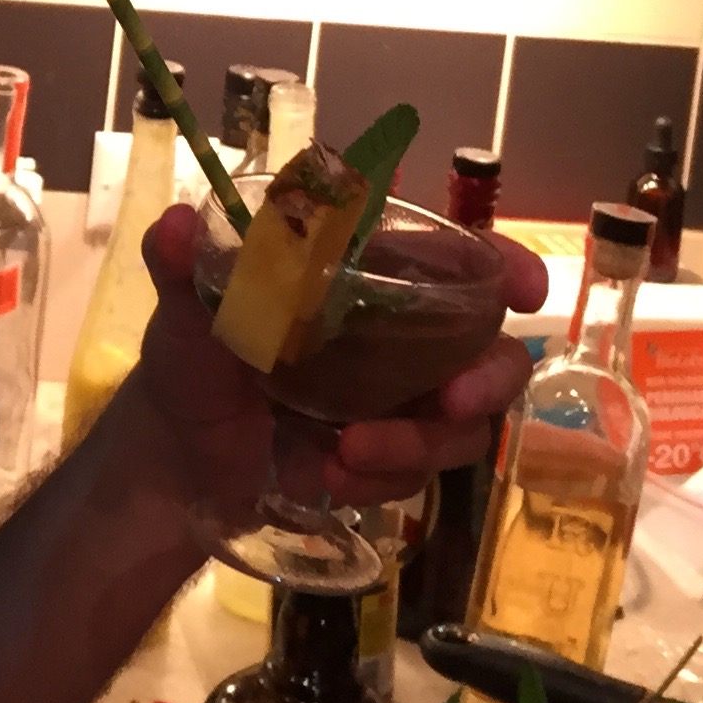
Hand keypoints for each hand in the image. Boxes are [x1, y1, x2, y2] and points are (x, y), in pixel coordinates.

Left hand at [132, 202, 548, 513]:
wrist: (175, 457)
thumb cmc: (190, 361)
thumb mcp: (181, 312)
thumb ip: (180, 267)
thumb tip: (176, 225)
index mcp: (362, 279)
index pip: (452, 259)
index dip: (502, 265)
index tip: (526, 286)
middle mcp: (398, 337)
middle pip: (489, 350)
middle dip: (487, 378)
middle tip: (454, 400)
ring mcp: (400, 402)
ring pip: (461, 424)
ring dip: (418, 443)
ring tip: (348, 453)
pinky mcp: (387, 458)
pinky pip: (420, 473)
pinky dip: (384, 478)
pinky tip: (331, 477)